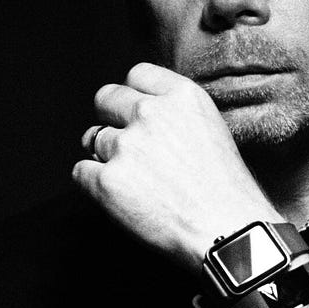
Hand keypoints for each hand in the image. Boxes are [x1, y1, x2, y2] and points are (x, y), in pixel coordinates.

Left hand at [73, 62, 282, 269]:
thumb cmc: (227, 191)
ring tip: (137, 182)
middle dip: (112, 120)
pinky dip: (94, 185)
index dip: (134, 96)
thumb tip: (140, 114)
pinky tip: (123, 198)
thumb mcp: (212, 129)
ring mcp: (126, 146)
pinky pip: (80, 171)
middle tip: (130, 148)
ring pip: (92, 138)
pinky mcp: (106, 181)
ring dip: (107, 157)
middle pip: (105, 98)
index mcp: (182, 96)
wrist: (228, 234)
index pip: (137, 74)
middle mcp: (151, 112)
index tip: (139, 115)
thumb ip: (176, 113)